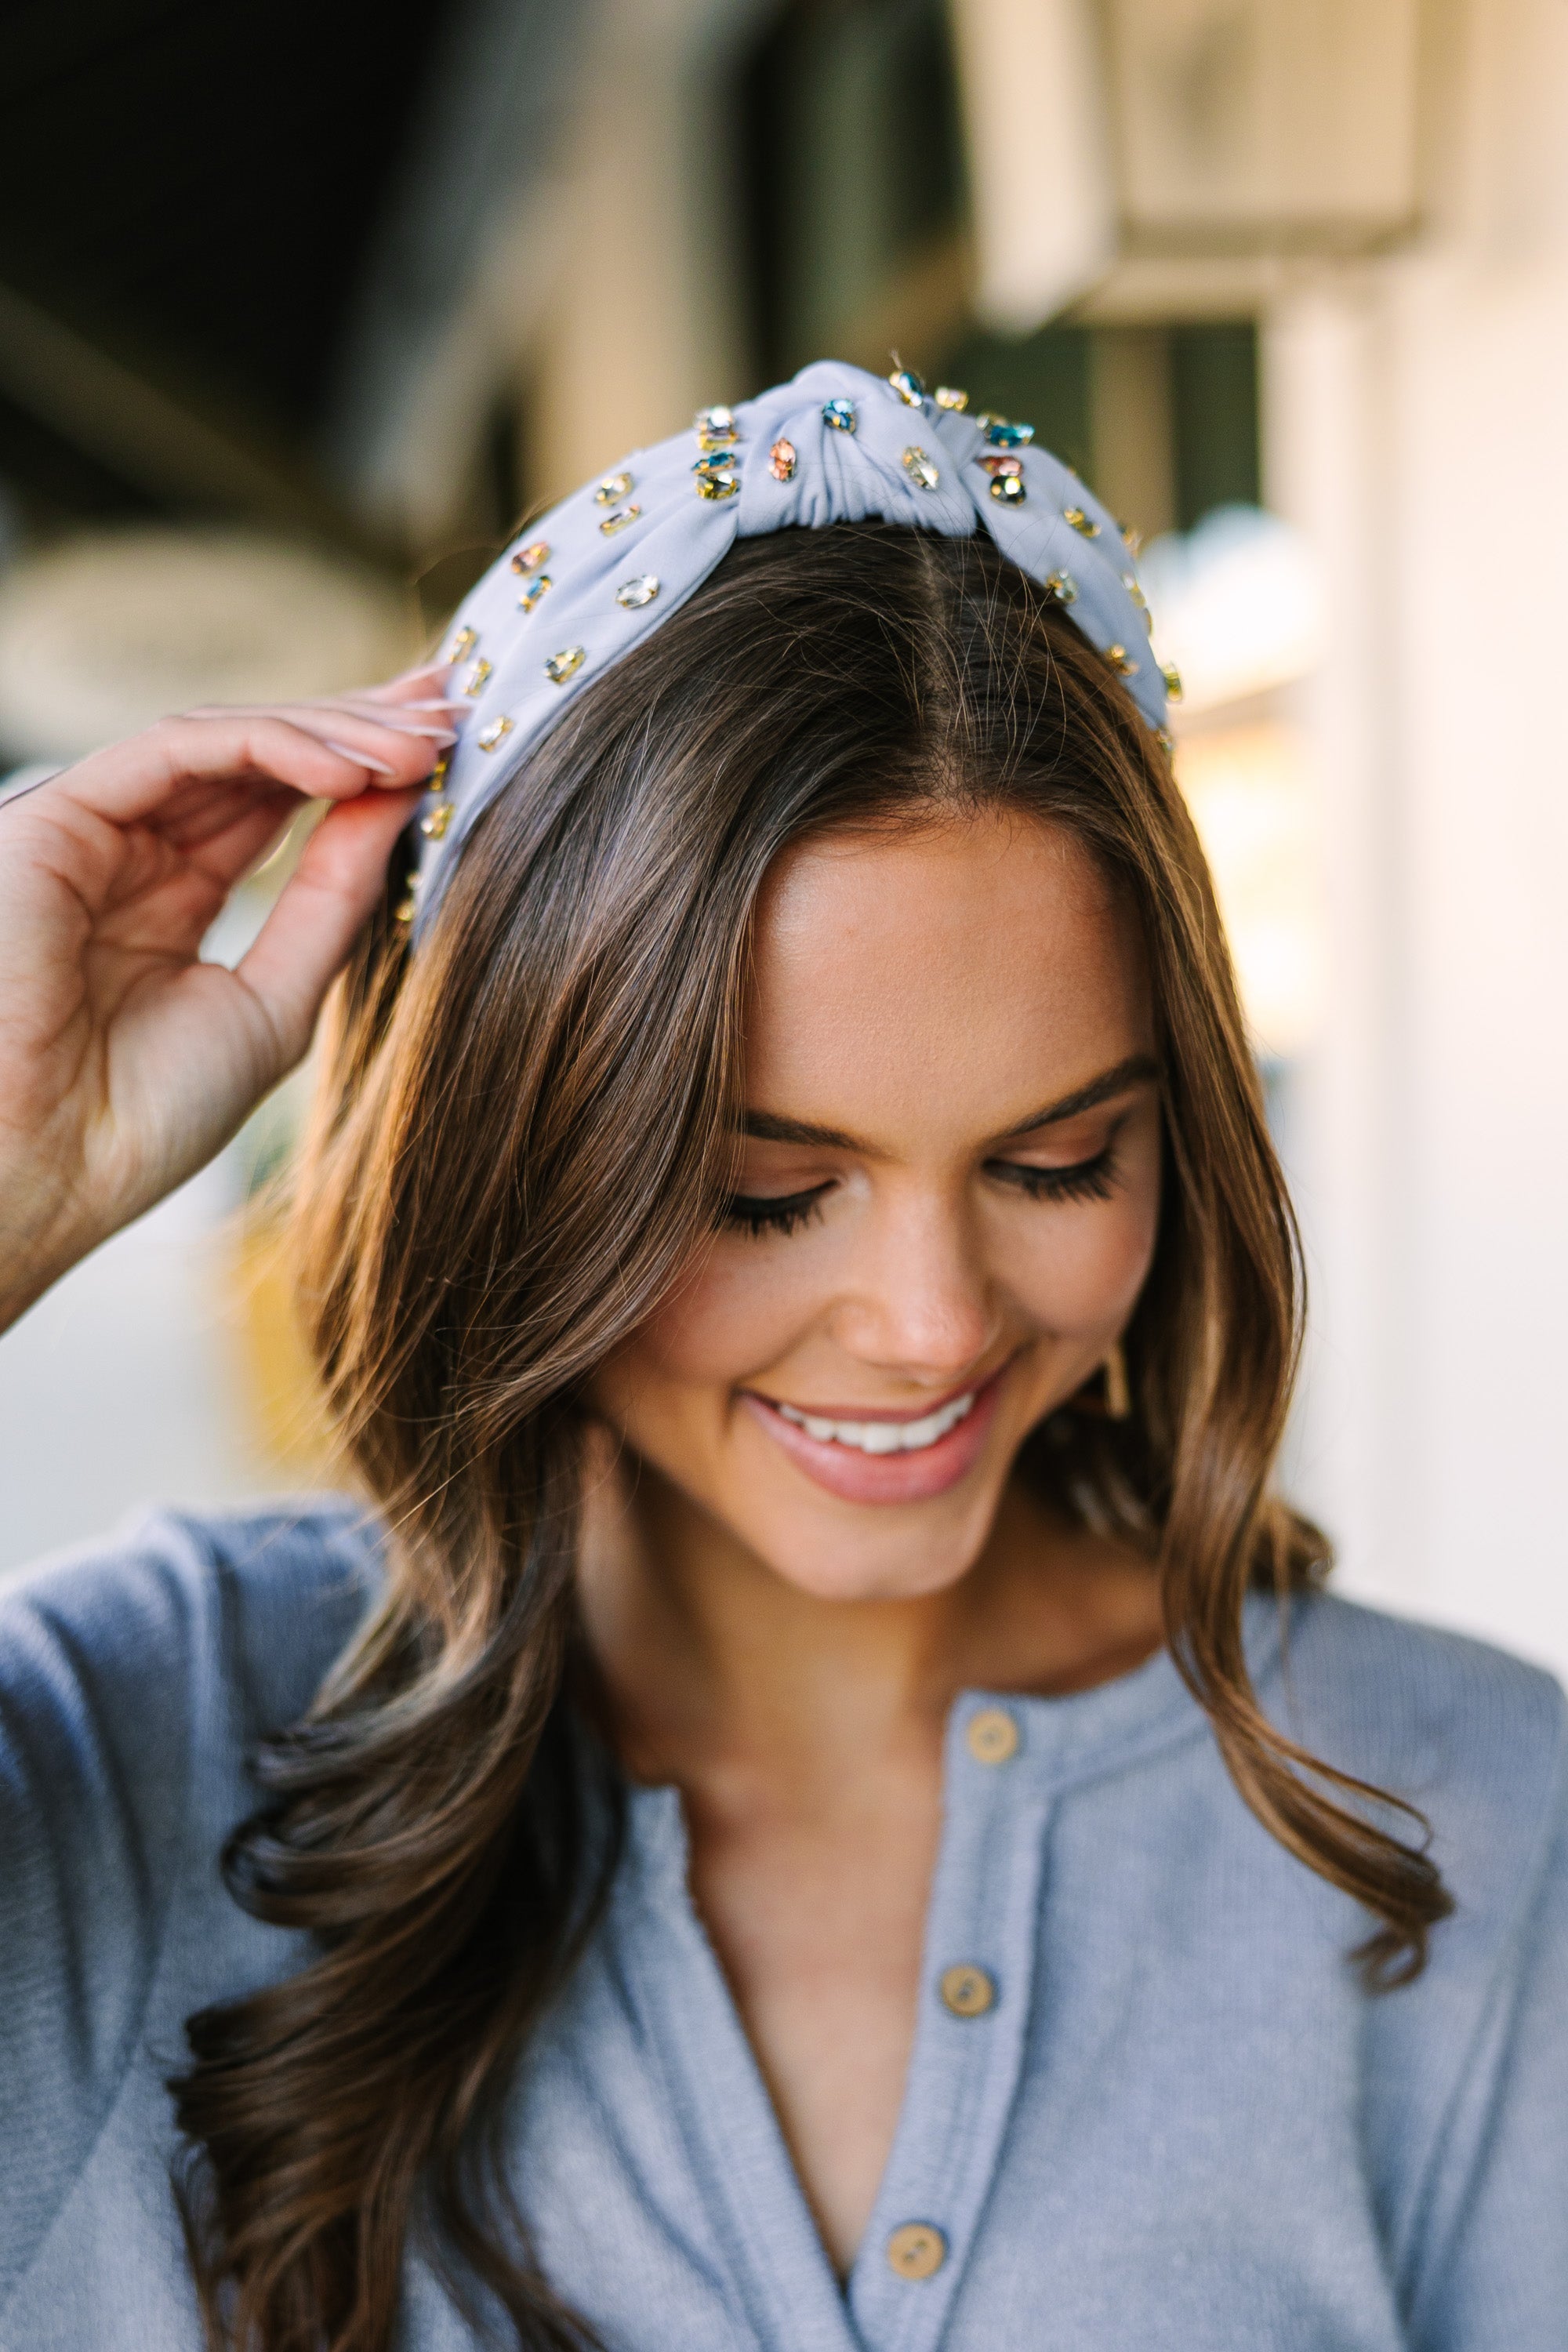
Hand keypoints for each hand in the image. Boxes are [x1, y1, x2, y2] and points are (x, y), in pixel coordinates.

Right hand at [0, 667, 458, 1330]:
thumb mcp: (271, 1003)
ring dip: (331, 731)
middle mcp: (127, 852)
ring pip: (224, 741)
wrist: (39, 1178)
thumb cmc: (138, 1121)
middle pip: (259, 758)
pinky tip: (351, 768)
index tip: (449, 749)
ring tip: (420, 745)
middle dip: (359, 726)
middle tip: (452, 710)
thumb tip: (396, 804)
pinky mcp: (56, 814)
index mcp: (168, 900)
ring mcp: (90, 829)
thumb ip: (329, 902)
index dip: (362, 767)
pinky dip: (269, 746)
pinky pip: (177, 750)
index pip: (277, 803)